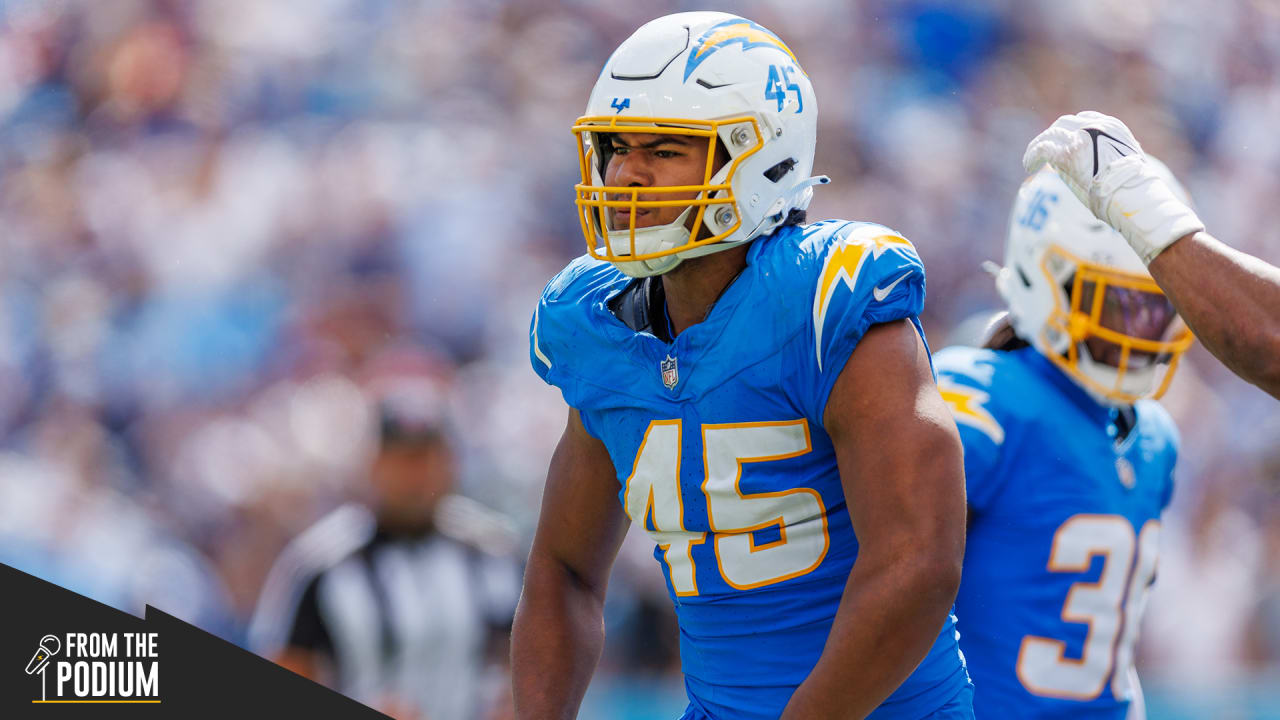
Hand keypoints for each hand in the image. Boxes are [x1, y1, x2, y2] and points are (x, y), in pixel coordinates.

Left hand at [1022, 110, 1143, 204]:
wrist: (1133, 192)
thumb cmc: (1133, 186)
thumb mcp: (1127, 161)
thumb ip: (1111, 154)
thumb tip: (1102, 165)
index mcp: (1112, 127)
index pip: (1083, 119)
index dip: (1069, 131)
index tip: (1062, 142)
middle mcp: (1095, 126)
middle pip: (1064, 124)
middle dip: (1052, 137)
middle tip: (1042, 151)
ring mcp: (1080, 137)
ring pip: (1050, 134)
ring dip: (1037, 146)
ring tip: (1030, 162)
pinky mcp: (1067, 153)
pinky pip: (1042, 149)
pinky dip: (1031, 156)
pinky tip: (1028, 167)